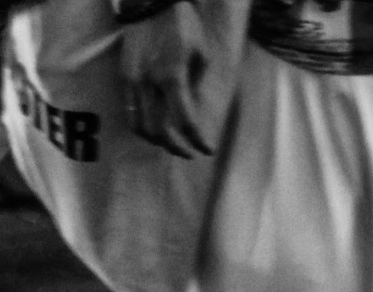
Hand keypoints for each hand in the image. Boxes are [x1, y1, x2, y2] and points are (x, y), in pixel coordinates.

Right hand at [119, 1, 213, 157]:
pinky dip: (141, 124)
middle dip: (175, 147)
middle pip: (159, 130)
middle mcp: (149, 82)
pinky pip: (129, 109)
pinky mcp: (123, 75)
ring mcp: (132, 79)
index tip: (207, 149)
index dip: (198, 140)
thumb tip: (196, 112)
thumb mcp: (201, 56)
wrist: (150, 3)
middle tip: (189, 152)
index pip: (186, 122)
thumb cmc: (182, 26)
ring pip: (139, 124)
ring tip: (172, 143)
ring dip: (156, 140)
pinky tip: (155, 126)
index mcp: (172, 77)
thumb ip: (197, 86)